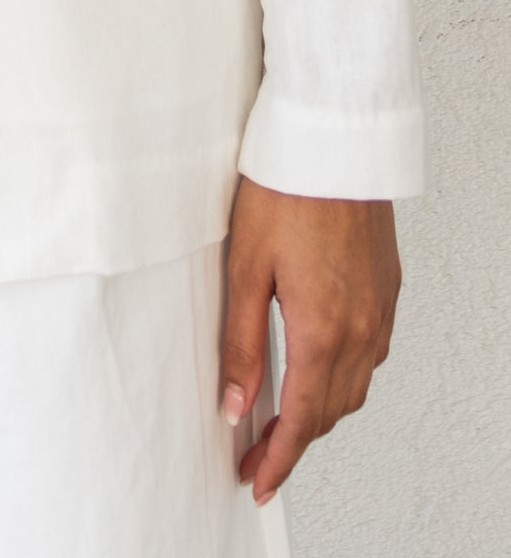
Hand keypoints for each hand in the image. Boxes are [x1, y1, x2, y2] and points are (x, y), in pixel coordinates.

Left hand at [220, 175, 401, 505]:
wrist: (332, 139)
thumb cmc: (284, 190)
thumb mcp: (245, 268)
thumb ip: (242, 343)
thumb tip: (236, 404)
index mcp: (323, 328)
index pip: (302, 418)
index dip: (279, 459)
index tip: (257, 482)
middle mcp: (361, 327)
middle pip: (331, 409)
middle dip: (296, 442)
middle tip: (258, 458)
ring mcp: (380, 309)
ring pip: (354, 385)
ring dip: (321, 411)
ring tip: (284, 421)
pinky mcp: (385, 288)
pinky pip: (369, 354)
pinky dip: (343, 377)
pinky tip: (319, 369)